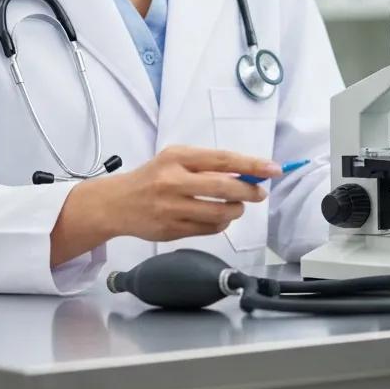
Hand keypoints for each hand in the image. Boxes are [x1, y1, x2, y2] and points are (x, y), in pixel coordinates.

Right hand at [108, 146, 280, 242]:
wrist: (115, 204)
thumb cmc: (152, 177)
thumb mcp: (175, 160)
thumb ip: (206, 164)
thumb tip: (245, 171)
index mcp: (176, 157)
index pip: (222, 159)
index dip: (251, 164)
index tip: (273, 169)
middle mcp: (173, 181)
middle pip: (223, 187)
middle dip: (249, 191)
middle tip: (260, 193)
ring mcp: (171, 208)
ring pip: (218, 213)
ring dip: (236, 210)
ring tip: (237, 206)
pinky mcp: (170, 230)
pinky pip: (208, 230)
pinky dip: (221, 225)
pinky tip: (220, 219)